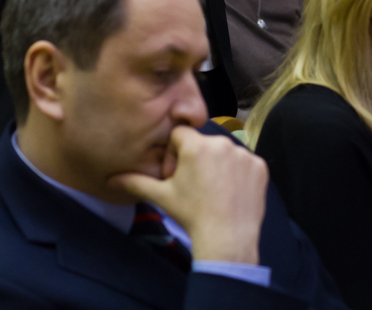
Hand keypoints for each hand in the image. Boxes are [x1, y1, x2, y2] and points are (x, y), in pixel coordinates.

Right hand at [110, 126, 267, 264]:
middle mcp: (222, 143)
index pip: (180, 134)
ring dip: (218, 165)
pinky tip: (231, 192)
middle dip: (196, 159)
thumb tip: (112, 179)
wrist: (226, 237)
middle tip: (194, 185)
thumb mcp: (162, 196)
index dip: (174, 152)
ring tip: (213, 191)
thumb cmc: (191, 214)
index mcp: (196, 145)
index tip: (175, 173)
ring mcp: (244, 154)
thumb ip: (136, 182)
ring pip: (225, 153)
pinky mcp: (260, 166)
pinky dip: (238, 174)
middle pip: (203, 143)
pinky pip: (245, 164)